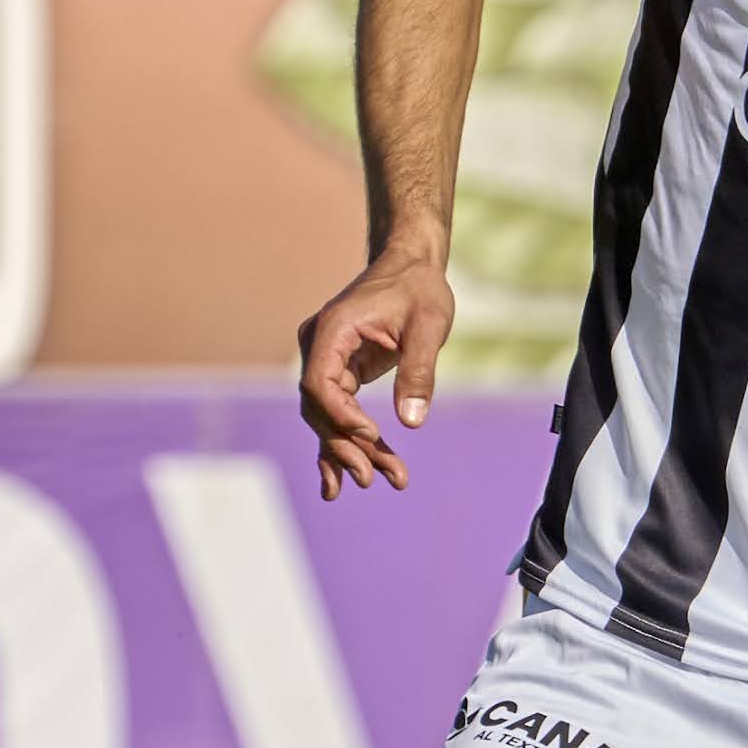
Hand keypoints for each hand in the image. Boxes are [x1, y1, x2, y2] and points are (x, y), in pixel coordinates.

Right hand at [296, 250, 454, 499]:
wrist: (412, 264)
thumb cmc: (420, 288)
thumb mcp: (428, 325)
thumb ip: (419, 371)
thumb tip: (412, 421)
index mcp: (332, 329)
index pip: (319, 384)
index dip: (341, 416)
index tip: (374, 435)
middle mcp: (319, 346)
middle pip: (319, 408)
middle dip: (345, 445)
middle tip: (372, 480)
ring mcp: (325, 360)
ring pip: (327, 416)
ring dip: (349, 450)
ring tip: (376, 483)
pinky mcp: (340, 371)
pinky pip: (337, 411)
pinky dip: (348, 440)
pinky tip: (353, 476)